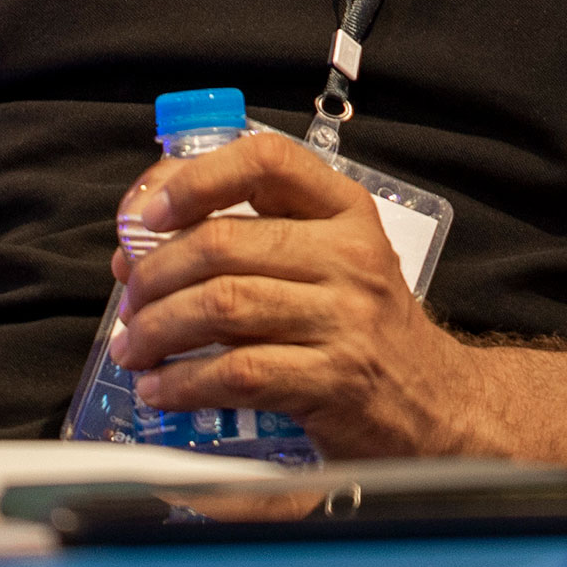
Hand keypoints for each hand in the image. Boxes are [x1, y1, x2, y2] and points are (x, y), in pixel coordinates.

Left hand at [116, 135, 497, 458]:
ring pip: (221, 305)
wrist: (436, 404)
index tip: (150, 211)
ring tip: (135, 349)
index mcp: (346, 212)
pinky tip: (163, 390)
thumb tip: (142, 248)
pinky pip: (236, 372)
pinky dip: (183, 383)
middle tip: (130, 302)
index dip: (195, 177)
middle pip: (223, 243)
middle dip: (154, 273)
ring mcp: (346, 319)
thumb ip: (254, 240)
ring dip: (157, 329)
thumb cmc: (366, 330)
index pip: (266, 161)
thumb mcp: (332, 261)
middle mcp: (350, 257)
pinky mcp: (333, 381)